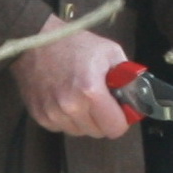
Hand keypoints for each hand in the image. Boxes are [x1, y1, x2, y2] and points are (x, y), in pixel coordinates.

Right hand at [14, 28, 132, 137]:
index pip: (115, 128)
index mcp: (91, 91)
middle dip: (103, 119)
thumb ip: (128, 77)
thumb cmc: (73, 43)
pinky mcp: (40, 116)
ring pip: (80, 132)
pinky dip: (67, 118)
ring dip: (84, 120)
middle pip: (98, 132)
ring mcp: (53, 113)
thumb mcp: (109, 51)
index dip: (121, 119)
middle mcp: (70, 107)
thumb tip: (139, 96)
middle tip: (100, 100)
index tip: (118, 109)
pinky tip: (64, 99)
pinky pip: (62, 128)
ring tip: (80, 97)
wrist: (34, 40)